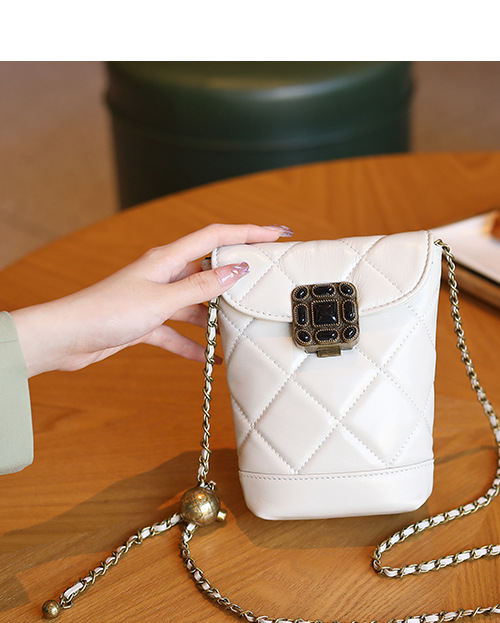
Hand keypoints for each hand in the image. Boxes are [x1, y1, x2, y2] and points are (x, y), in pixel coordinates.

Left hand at [10, 223, 291, 376]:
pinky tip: (209, 359)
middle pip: (210, 270)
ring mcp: (156, 298)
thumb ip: (201, 287)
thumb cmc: (108, 311)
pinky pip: (179, 332)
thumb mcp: (162, 299)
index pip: (217, 237)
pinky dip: (194, 344)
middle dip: (238, 278)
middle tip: (265, 284)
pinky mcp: (147, 321)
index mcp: (167, 259)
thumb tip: (237, 271)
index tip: (277, 233)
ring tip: (240, 330)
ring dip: (216, 318)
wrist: (69, 337)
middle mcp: (163, 274)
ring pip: (197, 303)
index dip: (248, 232)